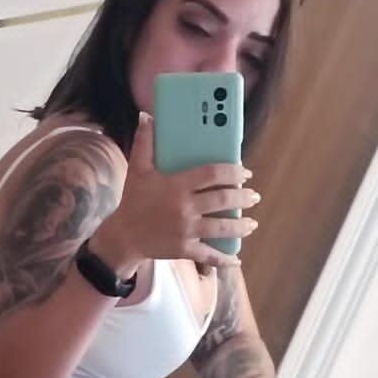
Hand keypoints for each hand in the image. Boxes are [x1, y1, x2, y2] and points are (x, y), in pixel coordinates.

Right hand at [99, 112, 260, 272]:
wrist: (123, 237)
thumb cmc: (133, 201)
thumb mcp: (137, 170)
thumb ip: (145, 143)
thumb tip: (147, 117)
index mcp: (176, 186)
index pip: (212, 174)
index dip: (232, 171)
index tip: (245, 172)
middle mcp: (185, 208)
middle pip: (222, 199)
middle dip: (243, 197)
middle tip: (254, 196)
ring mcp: (186, 230)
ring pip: (221, 227)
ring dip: (241, 226)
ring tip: (252, 223)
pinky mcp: (184, 249)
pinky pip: (208, 256)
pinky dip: (224, 259)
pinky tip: (237, 259)